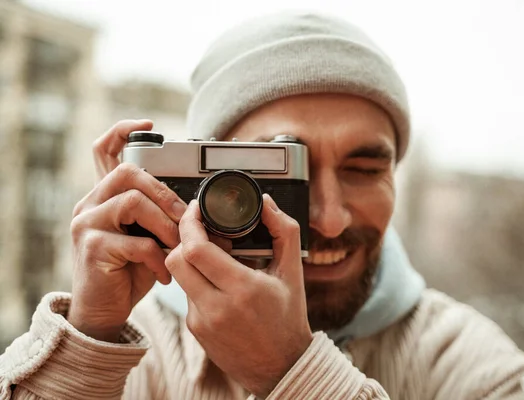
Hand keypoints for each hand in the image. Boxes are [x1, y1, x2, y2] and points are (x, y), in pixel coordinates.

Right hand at [67, 120, 186, 341]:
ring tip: (175, 246)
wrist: (105, 310)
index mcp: (105, 196)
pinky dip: (159, 258)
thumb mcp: (148, 237)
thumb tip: (200, 210)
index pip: (104, 150)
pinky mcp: (92, 248)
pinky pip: (136, 242)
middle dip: (164, 193)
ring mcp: (87, 224)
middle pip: (127, 173)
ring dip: (165, 224)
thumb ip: (161, 218)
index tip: (150, 127)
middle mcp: (90, 204)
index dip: (124, 131)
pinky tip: (164, 273)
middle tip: (182, 216)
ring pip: (132, 202)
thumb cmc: (130, 271)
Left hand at [165, 195, 312, 397]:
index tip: (197, 209)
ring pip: (178, 275)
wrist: (280, 366)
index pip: (196, 249)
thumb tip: (265, 202)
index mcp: (242, 289)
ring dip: (189, 258)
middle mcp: (217, 307)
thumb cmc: (288, 317)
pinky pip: (186, 294)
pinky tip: (216, 282)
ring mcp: (201, 321)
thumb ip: (283, 230)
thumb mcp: (293, 271)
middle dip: (183, 237)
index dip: (190, 223)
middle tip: (200, 227)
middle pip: (176, 259)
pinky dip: (197, 281)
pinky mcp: (195, 330)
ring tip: (212, 255)